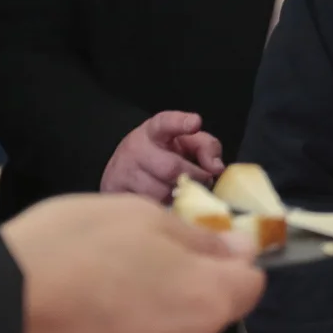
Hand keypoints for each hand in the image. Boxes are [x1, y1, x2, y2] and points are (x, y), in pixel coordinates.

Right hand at [1, 194, 264, 332]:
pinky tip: (83, 320)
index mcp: (207, 300)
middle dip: (183, 289)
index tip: (194, 244)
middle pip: (206, 314)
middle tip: (133, 261)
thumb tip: (237, 248)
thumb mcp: (140, 214)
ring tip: (100, 291)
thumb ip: (198, 236)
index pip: (250, 282)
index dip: (228, 259)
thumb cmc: (70, 247)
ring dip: (151, 318)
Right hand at [101, 111, 224, 201]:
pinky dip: (164, 209)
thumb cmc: (162, 154)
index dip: (181, 123)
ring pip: (161, 193)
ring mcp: (123, 171)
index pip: (166, 123)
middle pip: (171, 168)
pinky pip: (148, 208)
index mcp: (154, 131)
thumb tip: (216, 167)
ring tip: (183, 192)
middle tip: (204, 180)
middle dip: (194, 177)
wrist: (123, 169)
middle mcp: (135, 148)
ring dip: (179, 197)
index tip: (195, 123)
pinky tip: (167, 204)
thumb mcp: (185, 143)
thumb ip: (206, 147)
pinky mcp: (116, 192)